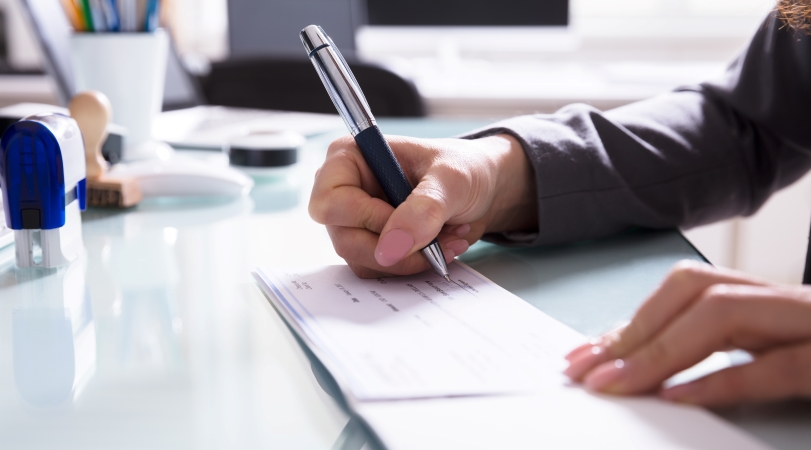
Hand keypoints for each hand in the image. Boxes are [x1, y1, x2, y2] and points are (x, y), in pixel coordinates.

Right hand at [309, 134, 536, 277]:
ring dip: (411, 258)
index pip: (329, 202)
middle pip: (344, 239)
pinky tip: (440, 246)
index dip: (365, 219)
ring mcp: (357, 221)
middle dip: (396, 246)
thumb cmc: (465, 168)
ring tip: (447, 238)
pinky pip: (380, 270)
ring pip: (362, 260)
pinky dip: (413, 265)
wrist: (484, 189)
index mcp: (349, 158)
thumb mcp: (452, 179)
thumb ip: (424, 208)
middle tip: (436, 239)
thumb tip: (391, 247)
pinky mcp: (374, 244)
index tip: (406, 220)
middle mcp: (345, 191)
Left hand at [564, 260, 810, 405]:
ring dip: (660, 349)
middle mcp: (787, 302)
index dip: (631, 322)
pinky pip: (778, 366)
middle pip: (696, 292)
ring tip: (616, 384)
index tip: (584, 355)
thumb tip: (637, 364)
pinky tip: (679, 397)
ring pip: (725, 313)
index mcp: (769, 300)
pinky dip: (722, 380)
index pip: (686, 292)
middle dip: (633, 332)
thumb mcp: (774, 354)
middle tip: (585, 371)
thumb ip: (716, 350)